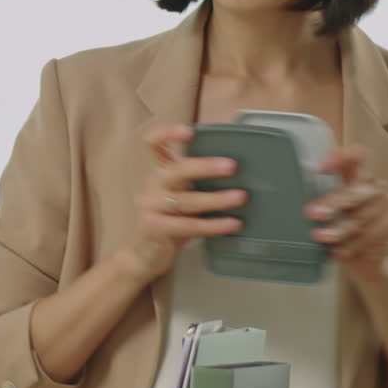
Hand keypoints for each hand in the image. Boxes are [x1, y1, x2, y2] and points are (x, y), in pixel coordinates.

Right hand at [119, 123, 246, 281]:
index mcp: (159, 171)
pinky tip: (232, 224)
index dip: (168, 134)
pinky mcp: (155, 228)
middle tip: (232, 166)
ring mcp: (151, 206)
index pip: (153, 143)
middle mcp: (152, 184)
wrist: (145, 255)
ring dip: (217, 199)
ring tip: (241, 197)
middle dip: (205, 166)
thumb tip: (241, 175)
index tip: (189, 131)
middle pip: (176, 170)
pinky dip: (214, 225)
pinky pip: (188, 225)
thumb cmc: (171, 221)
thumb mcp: (182, 196)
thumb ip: (198, 183)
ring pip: (187, 200)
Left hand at [306, 145, 387, 283]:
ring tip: (322, 238)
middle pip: (357, 187)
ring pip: (364, 213)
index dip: (341, 157)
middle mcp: (375, 185)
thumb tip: (285, 199)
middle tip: (313, 214)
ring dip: (341, 228)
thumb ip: (318, 205)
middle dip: (334, 202)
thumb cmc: (341, 235)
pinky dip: (355, 244)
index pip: (357, 156)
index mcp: (357, 177)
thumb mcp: (327, 218)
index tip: (319, 168)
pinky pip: (376, 231)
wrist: (368, 264)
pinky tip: (340, 252)